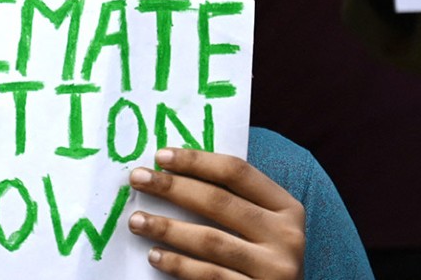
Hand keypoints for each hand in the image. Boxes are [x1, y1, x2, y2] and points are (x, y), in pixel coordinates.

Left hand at [128, 148, 304, 278]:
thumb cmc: (261, 257)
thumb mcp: (261, 225)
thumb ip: (231, 201)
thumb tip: (172, 171)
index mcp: (287, 207)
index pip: (237, 172)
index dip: (197, 161)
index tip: (161, 155)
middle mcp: (287, 236)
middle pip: (219, 201)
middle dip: (172, 187)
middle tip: (138, 178)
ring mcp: (274, 269)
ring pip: (210, 240)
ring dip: (166, 227)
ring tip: (136, 220)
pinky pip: (208, 275)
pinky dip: (178, 264)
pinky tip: (154, 255)